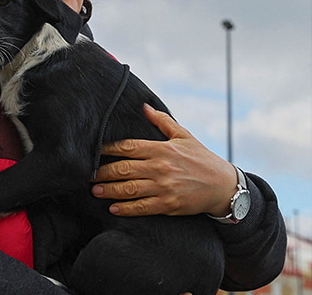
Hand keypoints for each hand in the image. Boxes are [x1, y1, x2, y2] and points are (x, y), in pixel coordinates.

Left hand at [91, 104, 236, 216]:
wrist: (225, 186)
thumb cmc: (202, 159)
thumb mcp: (184, 136)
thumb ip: (162, 122)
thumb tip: (144, 106)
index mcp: (162, 149)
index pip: (128, 147)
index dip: (108, 150)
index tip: (94, 152)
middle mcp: (161, 167)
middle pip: (124, 169)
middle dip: (103, 172)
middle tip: (88, 175)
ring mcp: (164, 187)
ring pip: (130, 188)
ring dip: (109, 190)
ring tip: (95, 191)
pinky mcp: (169, 204)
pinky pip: (143, 207)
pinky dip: (126, 208)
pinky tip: (114, 208)